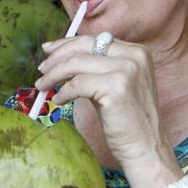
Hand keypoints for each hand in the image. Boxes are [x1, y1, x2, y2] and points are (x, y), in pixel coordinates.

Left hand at [36, 34, 172, 175]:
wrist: (146, 148)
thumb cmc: (127, 121)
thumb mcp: (115, 85)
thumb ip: (96, 68)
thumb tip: (62, 57)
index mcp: (137, 52)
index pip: (94, 39)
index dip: (67, 43)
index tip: (49, 50)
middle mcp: (134, 56)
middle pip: (84, 46)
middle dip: (57, 57)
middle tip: (42, 69)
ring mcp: (127, 70)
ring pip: (76, 64)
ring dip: (54, 75)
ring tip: (43, 86)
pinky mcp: (116, 88)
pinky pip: (77, 84)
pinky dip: (63, 92)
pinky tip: (57, 101)